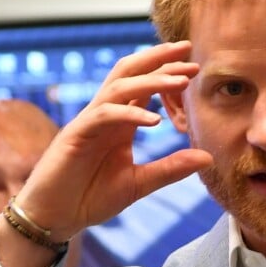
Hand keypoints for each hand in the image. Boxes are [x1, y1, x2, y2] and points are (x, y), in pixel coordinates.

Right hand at [13, 41, 212, 240]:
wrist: (56, 217)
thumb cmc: (92, 197)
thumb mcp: (140, 183)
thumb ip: (171, 168)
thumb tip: (208, 157)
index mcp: (121, 122)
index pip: (144, 86)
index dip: (167, 72)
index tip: (194, 66)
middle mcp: (106, 115)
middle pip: (130, 73)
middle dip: (158, 58)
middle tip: (187, 49)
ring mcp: (89, 122)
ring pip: (120, 88)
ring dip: (151, 81)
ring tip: (181, 81)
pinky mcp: (75, 136)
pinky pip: (104, 115)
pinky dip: (129, 113)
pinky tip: (154, 120)